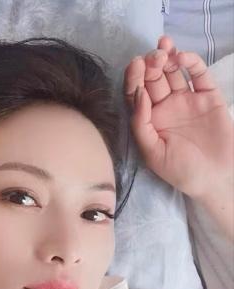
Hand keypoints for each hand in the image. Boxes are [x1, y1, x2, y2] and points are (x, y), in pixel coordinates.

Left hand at [124, 35, 233, 199]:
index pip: (136, 93)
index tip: (135, 65)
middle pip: (153, 78)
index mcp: (149, 120)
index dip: (134, 77)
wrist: (215, 178)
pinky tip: (181, 57)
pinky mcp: (207, 96)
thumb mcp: (152, 153)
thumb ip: (140, 124)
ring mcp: (186, 100)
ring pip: (173, 71)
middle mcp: (166, 107)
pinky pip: (198, 74)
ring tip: (164, 49)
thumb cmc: (181, 171)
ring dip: (166, 57)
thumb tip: (138, 92)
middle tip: (151, 58)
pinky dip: (190, 62)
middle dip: (150, 64)